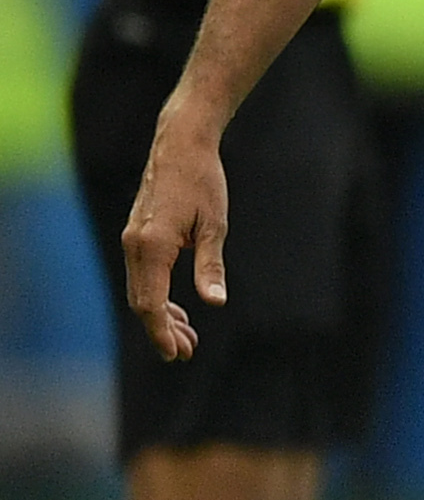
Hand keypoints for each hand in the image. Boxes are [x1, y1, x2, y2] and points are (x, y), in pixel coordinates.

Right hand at [120, 106, 227, 360]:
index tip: (175, 354)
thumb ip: (211, 266)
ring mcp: (132, 241)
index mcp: (152, 245)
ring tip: (187, 337)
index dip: (162, 332)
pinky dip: (157, 296)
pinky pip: (142, 276)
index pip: (151, 303)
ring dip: (160, 316)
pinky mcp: (136, 237)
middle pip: (142, 302)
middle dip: (163, 330)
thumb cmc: (203, 181)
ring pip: (140, 291)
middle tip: (187, 352)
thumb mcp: (215, 224)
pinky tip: (177, 309)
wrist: (180, 145)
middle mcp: (134, 246)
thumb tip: (216, 303)